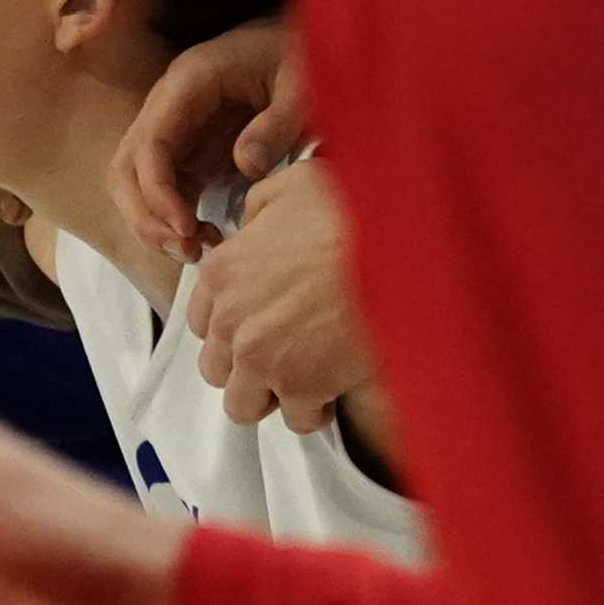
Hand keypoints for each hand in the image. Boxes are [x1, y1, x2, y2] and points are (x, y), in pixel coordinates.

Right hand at [109, 18, 305, 283]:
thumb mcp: (300, 85)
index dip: (158, 193)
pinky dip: (174, 219)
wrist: (300, 38)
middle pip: (126, 168)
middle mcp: (167, 107)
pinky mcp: (189, 148)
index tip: (187, 228)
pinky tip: (206, 238)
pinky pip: (163, 188)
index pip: (148, 145)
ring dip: (154, 221)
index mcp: (187, 83)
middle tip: (188, 250)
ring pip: (136, 182)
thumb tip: (247, 168)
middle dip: (146, 216)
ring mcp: (174, 128)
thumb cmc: (299, 54)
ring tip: (195, 251)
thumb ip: (275, 124)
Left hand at [181, 158, 374, 436]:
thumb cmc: (354, 215)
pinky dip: (316, 411)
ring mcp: (261, 357)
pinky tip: (336, 387)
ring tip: (308, 378)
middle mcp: (231, 319)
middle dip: (248, 368)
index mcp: (222, 273)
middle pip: (217, 369)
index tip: (264, 326)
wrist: (400, 252)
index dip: (235, 327)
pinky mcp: (300, 387)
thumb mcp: (296, 185)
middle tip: (287, 356)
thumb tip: (254, 224)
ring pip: (245, 403)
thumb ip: (261, 206)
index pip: (203, 323)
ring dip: (274, 396)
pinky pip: (297, 419)